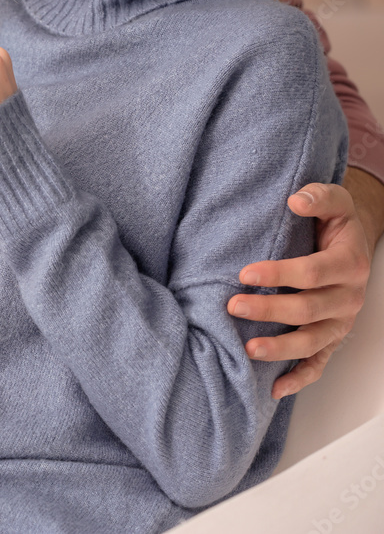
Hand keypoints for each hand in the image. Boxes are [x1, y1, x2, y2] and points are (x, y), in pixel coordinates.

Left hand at [227, 182, 372, 398]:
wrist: (351, 244)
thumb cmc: (335, 225)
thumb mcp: (334, 202)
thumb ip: (318, 197)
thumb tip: (296, 200)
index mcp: (349, 264)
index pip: (314, 272)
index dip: (280, 273)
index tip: (246, 273)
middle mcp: (348, 297)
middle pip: (308, 309)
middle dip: (270, 310)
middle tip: (233, 306)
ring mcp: (340, 322)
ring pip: (312, 341)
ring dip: (281, 348)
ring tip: (249, 349)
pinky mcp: (332, 339)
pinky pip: (319, 364)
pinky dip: (299, 378)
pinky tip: (275, 388)